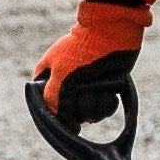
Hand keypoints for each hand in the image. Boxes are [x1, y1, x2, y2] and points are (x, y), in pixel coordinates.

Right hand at [37, 22, 141, 142]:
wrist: (112, 32)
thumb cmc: (83, 51)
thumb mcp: (62, 77)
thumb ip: (55, 102)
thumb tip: (66, 127)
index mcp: (47, 80)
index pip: (46, 110)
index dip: (58, 116)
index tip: (68, 114)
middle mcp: (64, 87)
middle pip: (70, 116)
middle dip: (81, 106)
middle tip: (85, 88)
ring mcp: (84, 89)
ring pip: (88, 115)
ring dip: (97, 104)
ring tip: (100, 86)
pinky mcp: (102, 89)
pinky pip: (102, 110)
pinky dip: (107, 102)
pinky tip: (110, 90)